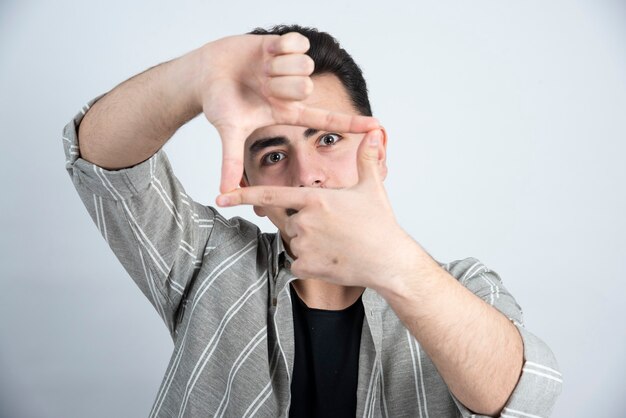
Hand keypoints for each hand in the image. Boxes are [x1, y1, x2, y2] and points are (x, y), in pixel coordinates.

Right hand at [199, 32, 379, 192]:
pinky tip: (265, 52)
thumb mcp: (230, 130)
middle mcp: (294, 91)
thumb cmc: (219, 101)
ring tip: (260, 69)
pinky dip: (278, 47)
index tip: (377, 128)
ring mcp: (291, 68)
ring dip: (277, 66)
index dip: (351, 123)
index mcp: (288, 112)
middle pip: (307, 87)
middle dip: (280, 85)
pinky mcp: (286, 45)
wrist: (205, 72)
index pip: (326, 119)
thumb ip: (230, 161)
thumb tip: (224, 192)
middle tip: (261, 86)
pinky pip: (298, 43)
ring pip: (304, 65)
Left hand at [216, 129, 419, 289]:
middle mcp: (304, 220)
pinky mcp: (306, 266)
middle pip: (290, 220)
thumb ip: (366, 158)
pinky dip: (311, 263)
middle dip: (306, 224)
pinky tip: (332, 259)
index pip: (271, 194)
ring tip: (338, 244)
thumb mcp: (371, 187)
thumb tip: (376, 132)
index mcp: (315, 198)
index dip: (244, 194)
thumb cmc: (380, 224)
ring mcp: (304, 244)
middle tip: (334, 230)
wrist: (388, 261)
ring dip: (310, 243)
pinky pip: (298, 263)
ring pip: (295, 242)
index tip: (222, 195)